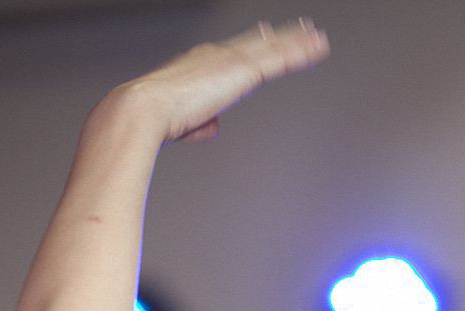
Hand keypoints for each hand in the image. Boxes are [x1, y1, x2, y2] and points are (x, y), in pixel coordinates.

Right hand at [119, 20, 328, 143]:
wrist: (146, 109)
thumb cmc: (155, 118)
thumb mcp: (183, 123)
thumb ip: (202, 124)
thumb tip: (214, 128)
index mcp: (201, 64)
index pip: (234, 50)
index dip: (253, 43)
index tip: (266, 35)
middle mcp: (218, 55)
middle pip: (257, 43)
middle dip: (279, 36)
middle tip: (300, 27)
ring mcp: (232, 60)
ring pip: (273, 47)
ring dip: (298, 42)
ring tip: (318, 36)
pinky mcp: (244, 70)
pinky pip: (280, 59)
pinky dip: (301, 52)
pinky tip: (317, 47)